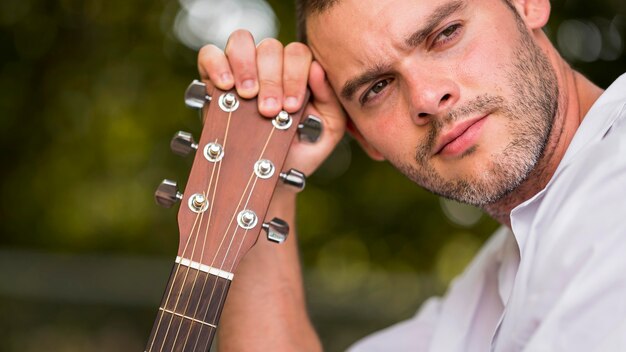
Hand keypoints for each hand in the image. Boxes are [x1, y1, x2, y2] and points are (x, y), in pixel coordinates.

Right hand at [197, 30, 345, 178]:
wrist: (271, 179)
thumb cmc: (300, 152)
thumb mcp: (326, 131)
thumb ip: (330, 100)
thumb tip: (316, 70)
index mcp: (298, 72)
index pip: (298, 53)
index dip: (295, 75)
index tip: (290, 107)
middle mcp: (270, 66)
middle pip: (271, 47)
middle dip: (271, 80)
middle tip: (269, 111)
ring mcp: (241, 69)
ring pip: (242, 41)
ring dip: (246, 67)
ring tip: (248, 96)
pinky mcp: (213, 79)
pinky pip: (210, 54)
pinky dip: (217, 64)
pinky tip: (226, 86)